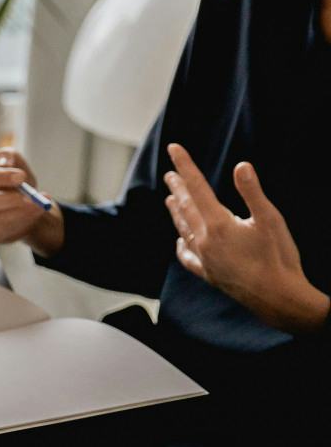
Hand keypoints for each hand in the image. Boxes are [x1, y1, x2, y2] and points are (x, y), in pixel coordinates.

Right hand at [0, 147, 64, 253]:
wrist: (23, 206)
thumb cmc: (14, 184)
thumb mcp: (15, 164)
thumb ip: (9, 156)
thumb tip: (4, 162)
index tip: (21, 177)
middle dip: (6, 199)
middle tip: (28, 197)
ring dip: (19, 212)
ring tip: (39, 204)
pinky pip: (2, 231)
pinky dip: (21, 222)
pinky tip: (34, 214)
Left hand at [164, 144, 329, 334]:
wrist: (276, 298)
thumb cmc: (278, 257)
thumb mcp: (270, 219)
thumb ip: (252, 192)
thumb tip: (240, 166)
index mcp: (218, 224)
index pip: (197, 187)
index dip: (185, 165)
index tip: (173, 148)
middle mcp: (204, 241)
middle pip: (186, 207)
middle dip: (178, 187)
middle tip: (169, 174)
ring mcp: (204, 259)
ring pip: (183, 230)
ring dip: (176, 212)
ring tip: (169, 199)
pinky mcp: (208, 274)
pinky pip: (187, 257)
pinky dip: (180, 245)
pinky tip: (178, 242)